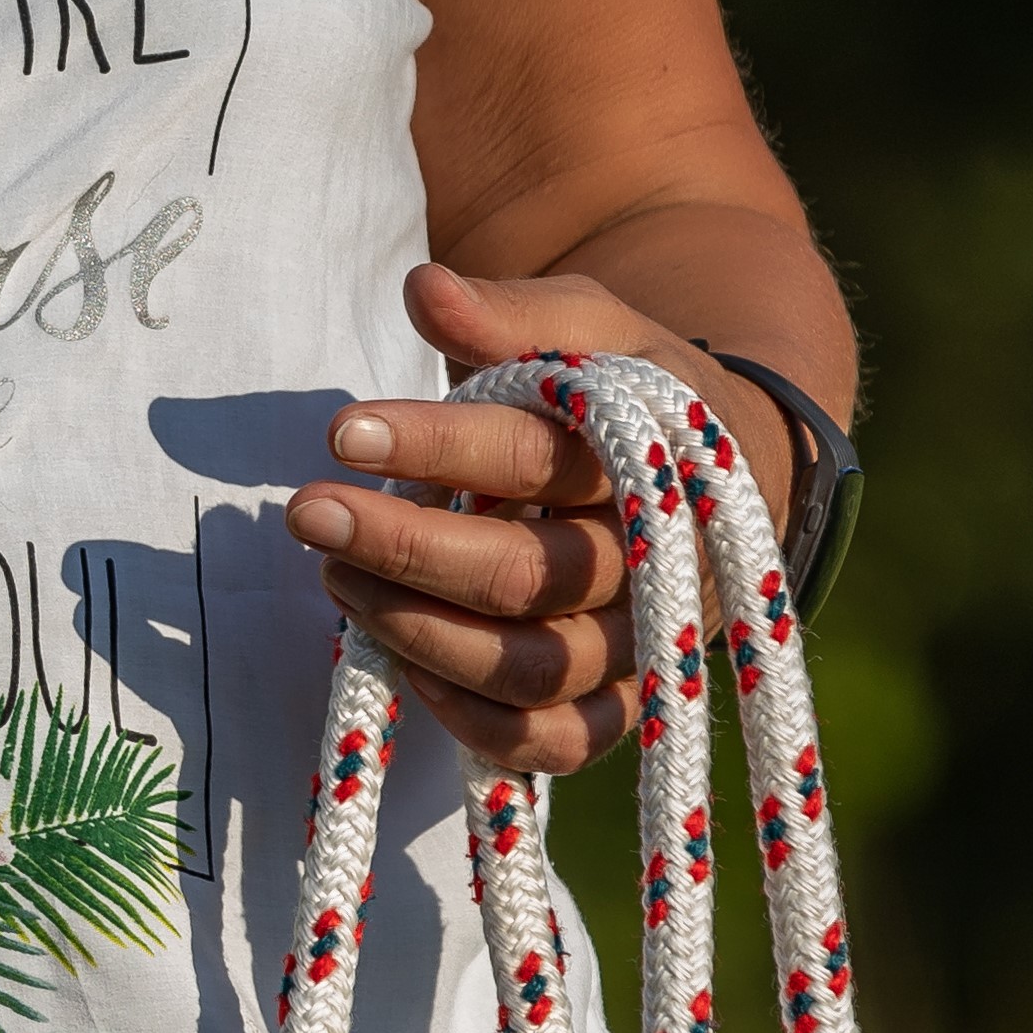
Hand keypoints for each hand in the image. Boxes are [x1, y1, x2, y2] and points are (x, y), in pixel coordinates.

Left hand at [280, 261, 793, 777]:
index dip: (438, 446)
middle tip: (308, 511)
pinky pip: (552, 743)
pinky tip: (401, 664)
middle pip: (525, 577)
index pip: (536, 457)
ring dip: (418, 631)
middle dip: (404, 548)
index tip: (342, 432)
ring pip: (531, 669)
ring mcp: (644, 644)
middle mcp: (658, 562)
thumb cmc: (625, 390)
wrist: (724, 463)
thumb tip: (424, 290)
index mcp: (650, 454)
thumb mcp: (588, 329)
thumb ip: (510, 315)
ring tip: (337, 578)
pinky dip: (472, 720)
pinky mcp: (623, 702)